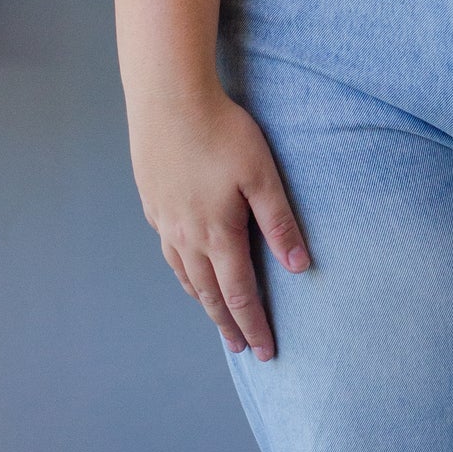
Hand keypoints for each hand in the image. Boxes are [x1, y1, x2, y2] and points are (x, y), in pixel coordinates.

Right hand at [127, 82, 309, 359]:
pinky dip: (182, 272)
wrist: (168, 99)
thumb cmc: (222, 132)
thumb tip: (300, 267)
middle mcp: (187, 236)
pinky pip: (169, 252)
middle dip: (229, 324)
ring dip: (203, 301)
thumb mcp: (262, 174)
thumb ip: (280, 222)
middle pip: (210, 294)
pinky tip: (186, 268)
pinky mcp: (153, 202)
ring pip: (185, 276)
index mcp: (218, 233)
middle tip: (242, 349)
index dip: (254, 325)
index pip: (240, 294)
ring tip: (216, 316)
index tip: (265, 352)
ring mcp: (165, 221)